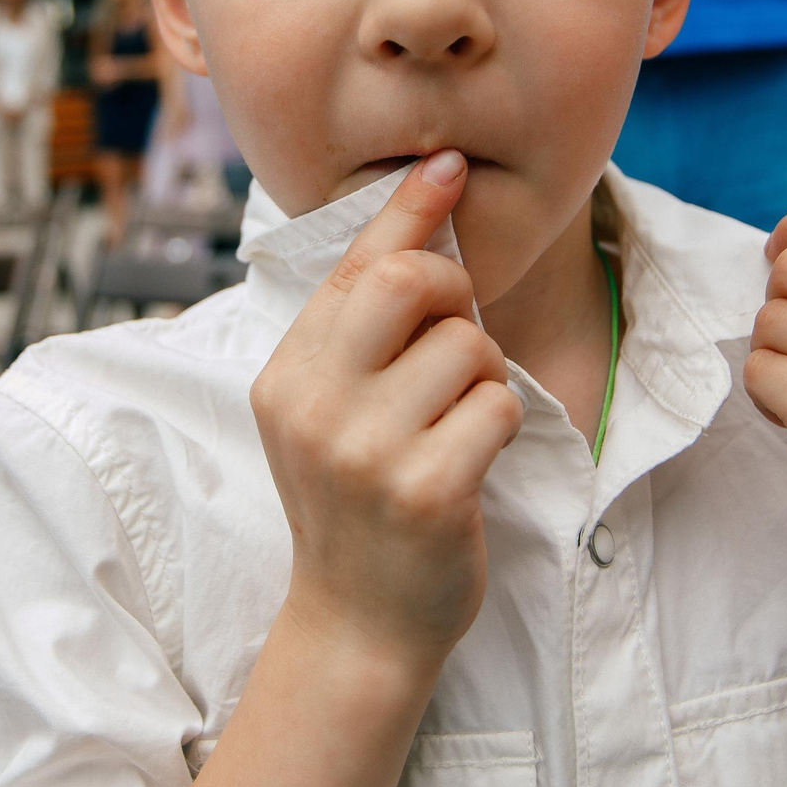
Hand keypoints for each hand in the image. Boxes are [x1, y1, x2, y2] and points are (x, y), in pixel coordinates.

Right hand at [250, 150, 522, 676]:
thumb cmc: (361, 501)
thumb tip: (425, 201)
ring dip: (484, 377)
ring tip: (454, 423)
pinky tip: (469, 462)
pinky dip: (501, 425)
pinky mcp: (424, 490)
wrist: (358, 623)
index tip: (447, 163)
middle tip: (455, 342)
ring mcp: (364, 451)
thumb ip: (362, 322)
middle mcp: (312, 405)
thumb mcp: (333, 407)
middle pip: (406, 282)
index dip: (406, 207)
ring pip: (468, 345)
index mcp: (285, 374)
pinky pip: (498, 406)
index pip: (351, 263)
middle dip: (455, 294)